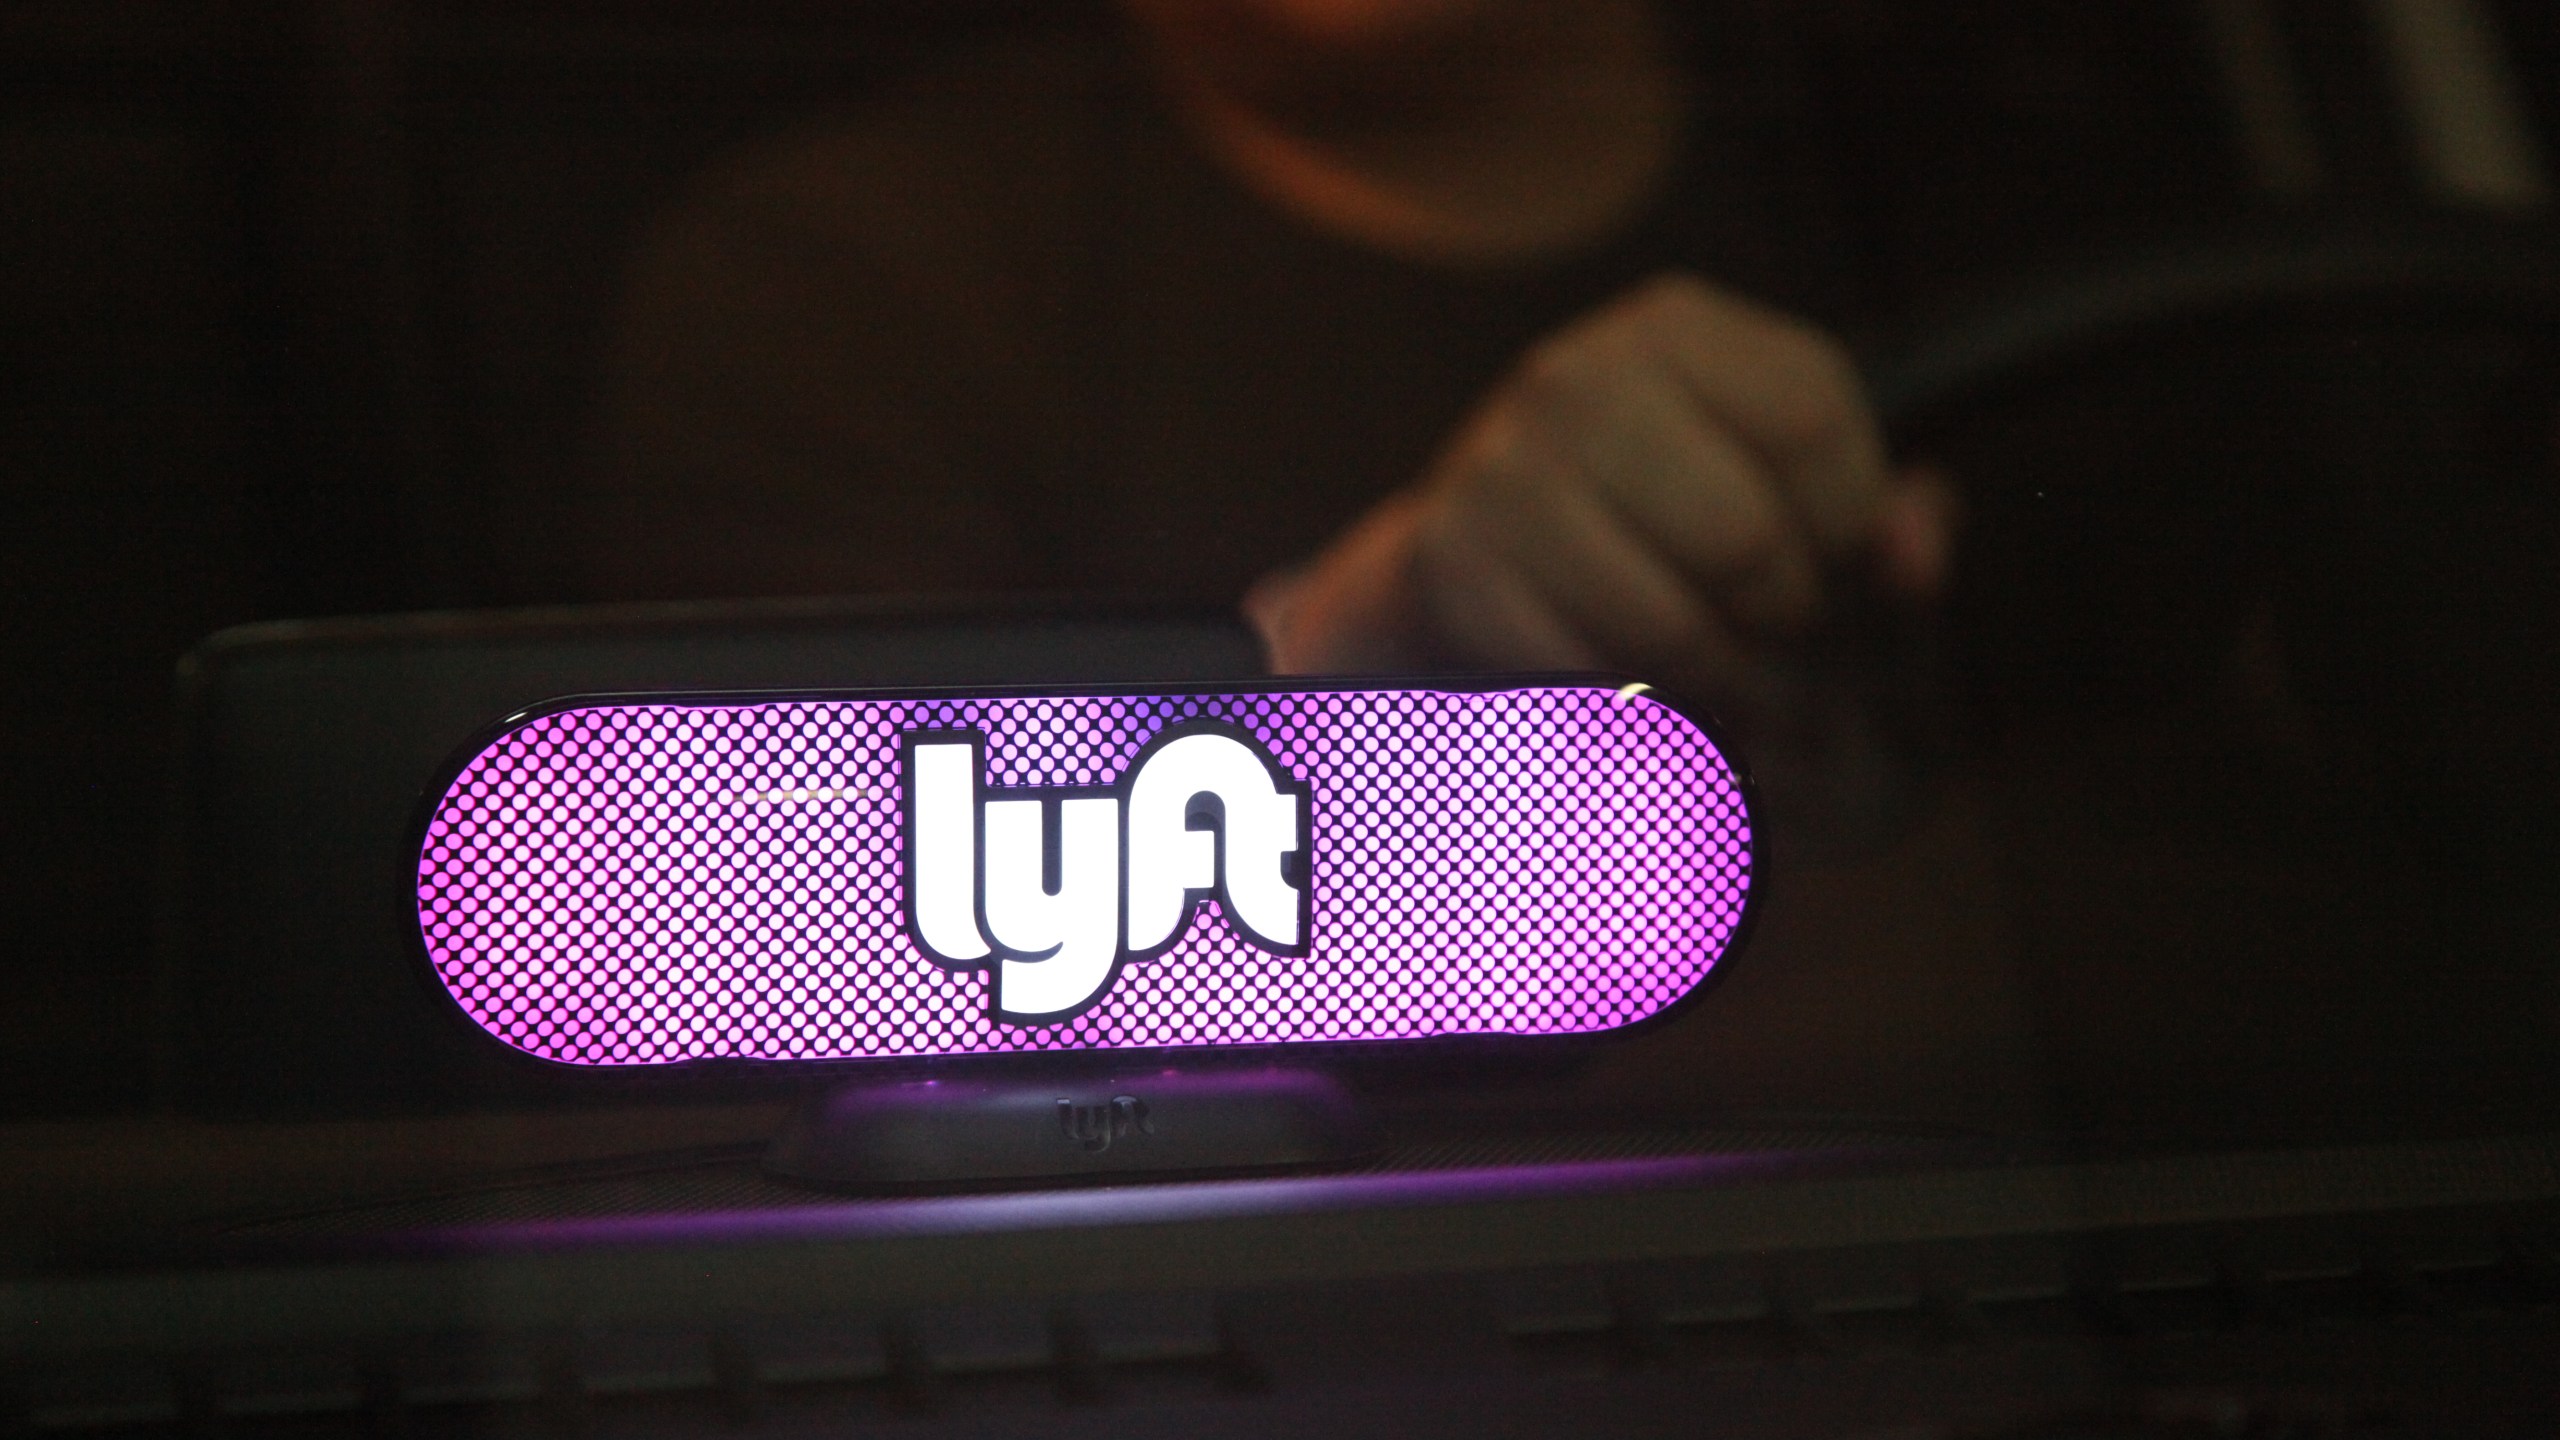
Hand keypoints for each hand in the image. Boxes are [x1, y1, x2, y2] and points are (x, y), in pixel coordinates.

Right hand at [1246, 273, 1953, 844]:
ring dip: (1717, 685)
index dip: (1847, 524)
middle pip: (1749, 538)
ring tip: (1717, 675)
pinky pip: (1592, 681)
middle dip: (1783, 616)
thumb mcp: (1779, 487)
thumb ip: (1878, 520)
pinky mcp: (1456, 564)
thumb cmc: (1660, 517)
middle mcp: (1578, 376)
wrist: (1476, 554)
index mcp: (1675, 328)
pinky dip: (1634, 714)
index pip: (1814, 424)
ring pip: (1674, 628)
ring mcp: (1504, 467)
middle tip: (1765, 630)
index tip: (1825, 558)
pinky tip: (1640, 687)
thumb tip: (1917, 564)